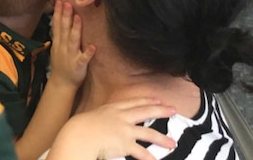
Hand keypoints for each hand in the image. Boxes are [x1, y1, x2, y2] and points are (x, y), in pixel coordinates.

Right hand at [46, 98, 177, 159]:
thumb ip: (101, 118)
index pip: (133, 102)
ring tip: (172, 142)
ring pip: (148, 133)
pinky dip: (150, 158)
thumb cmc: (80, 128)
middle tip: (173, 110)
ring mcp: (124, 130)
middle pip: (145, 111)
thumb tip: (101, 122)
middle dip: (160, 110)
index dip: (146, 100)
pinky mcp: (125, 144)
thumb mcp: (91, 117)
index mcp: (112, 109)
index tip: (156, 99)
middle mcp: (121, 117)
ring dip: (162, 138)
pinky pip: (141, 152)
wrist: (79, 135)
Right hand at [48, 0, 95, 88]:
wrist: (61, 84)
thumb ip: (59, 36)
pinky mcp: (79, 66)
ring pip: (73, 41)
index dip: (58, 13)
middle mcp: (63, 48)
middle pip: (64, 30)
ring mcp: (71, 56)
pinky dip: (88, 53)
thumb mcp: (56, 49)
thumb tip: (60, 21)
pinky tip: (93, 46)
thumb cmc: (60, 65)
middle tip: (67, 3)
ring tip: (78, 17)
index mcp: (58, 44)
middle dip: (65, 16)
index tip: (59, 1)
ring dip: (75, 29)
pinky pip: (84, 59)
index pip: (57, 26)